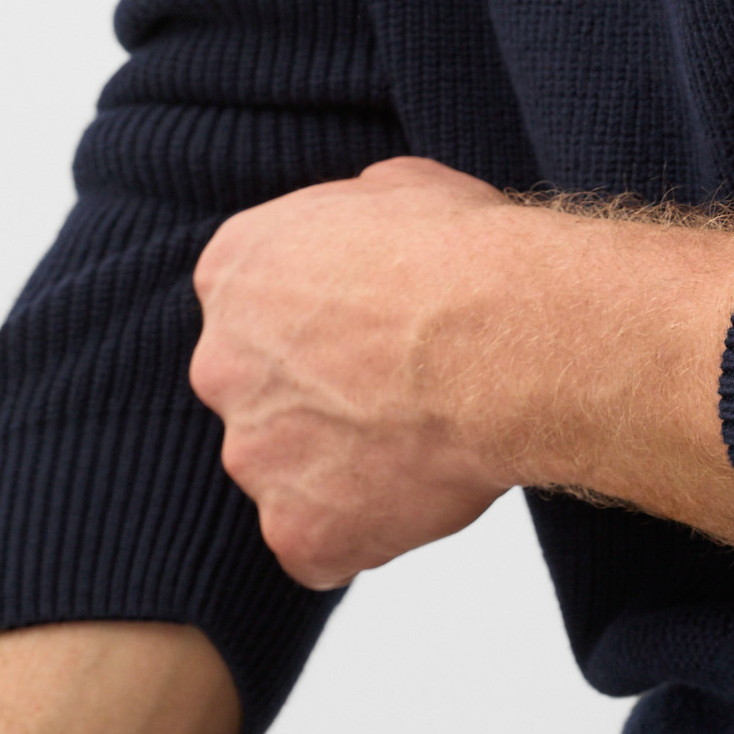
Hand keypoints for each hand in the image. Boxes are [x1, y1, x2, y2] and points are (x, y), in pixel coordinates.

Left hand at [190, 159, 733, 591]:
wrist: (510, 338)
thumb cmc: (470, 256)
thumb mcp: (399, 188)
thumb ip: (349, 226)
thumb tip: (363, 244)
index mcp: (235, 271)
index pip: (255, 309)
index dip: (321, 325)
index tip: (374, 333)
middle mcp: (222, 363)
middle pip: (262, 393)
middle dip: (320, 398)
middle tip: (402, 392)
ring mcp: (254, 455)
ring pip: (290, 472)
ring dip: (343, 466)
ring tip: (428, 439)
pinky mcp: (297, 531)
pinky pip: (321, 545)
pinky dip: (366, 529)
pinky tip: (425, 487)